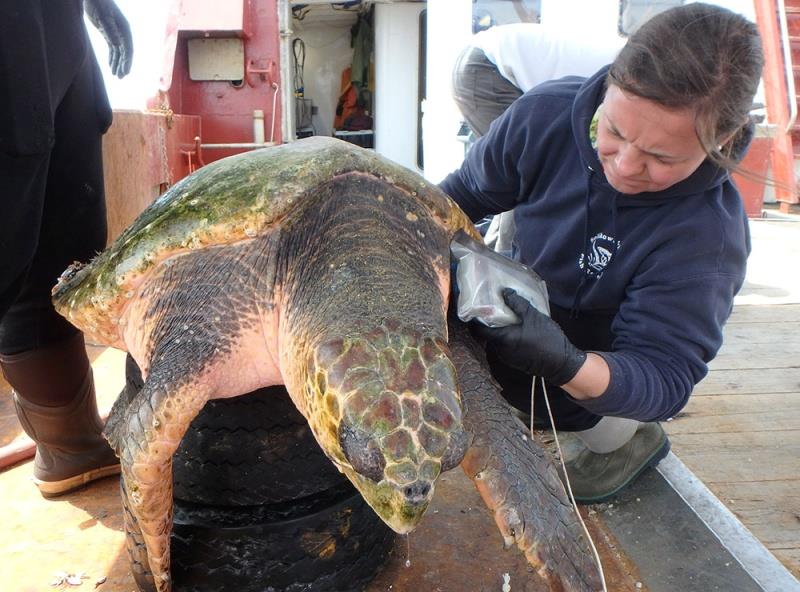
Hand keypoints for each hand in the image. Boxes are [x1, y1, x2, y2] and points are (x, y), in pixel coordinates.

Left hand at [84, 0, 132, 77]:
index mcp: (124, 29)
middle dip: (123, 65)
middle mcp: (122, 33)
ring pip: (118, 52)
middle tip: (120, 77)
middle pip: (125, 53)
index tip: (126, 72)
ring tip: (116, 75)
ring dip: (117, 63)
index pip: (128, 49)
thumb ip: (110, 29)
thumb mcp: (102, 16)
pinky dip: (112, 57)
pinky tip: (110, 66)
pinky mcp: (108, 33)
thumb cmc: (98, 4)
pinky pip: (112, 48)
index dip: (127, 61)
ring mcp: (115, 33)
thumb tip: (117, 45)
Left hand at [472, 288, 586, 385]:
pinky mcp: (515, 361)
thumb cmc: (547, 339)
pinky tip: (515, 328)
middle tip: (491, 307)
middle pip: (487, 334)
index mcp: (502, 339)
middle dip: (488, 322)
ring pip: (497, 341)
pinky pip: (505, 346)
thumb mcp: (533, 316)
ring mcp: (507, 357)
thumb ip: (517, 304)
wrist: (562, 363)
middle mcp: (500, 350)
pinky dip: (506, 337)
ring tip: (504, 315)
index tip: (474, 308)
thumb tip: (504, 292)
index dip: (474, 319)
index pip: (478, 330)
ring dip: (499, 330)